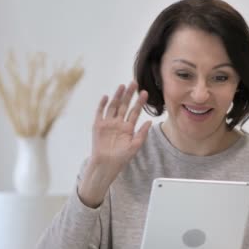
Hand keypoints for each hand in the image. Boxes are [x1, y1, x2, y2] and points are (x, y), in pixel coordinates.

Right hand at [78, 81, 151, 206]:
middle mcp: (118, 123)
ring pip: (113, 106)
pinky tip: (106, 97)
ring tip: (122, 86)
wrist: (106, 165)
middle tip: (134, 83)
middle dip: (129, 94)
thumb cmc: (121, 158)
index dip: (139, 102)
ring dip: (117, 96)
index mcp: (128, 127)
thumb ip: (142, 133)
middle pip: (124, 105)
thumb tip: (150, 121)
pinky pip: (100, 113)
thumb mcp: (135, 146)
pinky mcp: (98, 125)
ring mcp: (108, 123)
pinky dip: (102, 105)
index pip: (135, 111)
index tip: (145, 93)